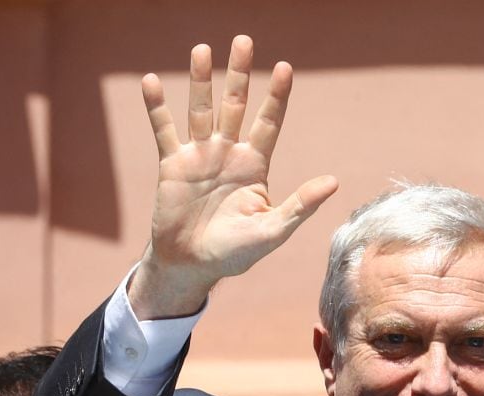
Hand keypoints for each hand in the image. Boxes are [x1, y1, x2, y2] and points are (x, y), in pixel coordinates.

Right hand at [129, 35, 337, 318]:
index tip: (285, 67)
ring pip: (201, 110)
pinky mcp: (172, 165)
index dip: (276, 96)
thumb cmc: (236, 252)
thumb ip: (300, 205)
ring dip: (200, 81)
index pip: (269, 122)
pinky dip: (157, 107)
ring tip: (202, 49)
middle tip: (243, 40)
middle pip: (235, 105)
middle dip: (239, 74)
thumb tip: (333, 181)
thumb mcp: (273, 230)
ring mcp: (199, 156)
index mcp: (255, 166)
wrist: (193, 266)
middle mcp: (228, 154)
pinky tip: (151, 81)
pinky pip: (164, 130)